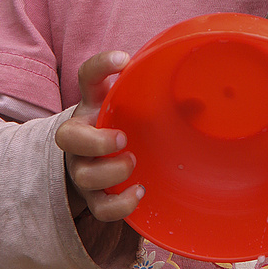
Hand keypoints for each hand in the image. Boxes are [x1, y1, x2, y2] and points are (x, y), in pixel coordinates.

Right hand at [55, 51, 144, 223]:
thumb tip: (200, 102)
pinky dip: (119, 204)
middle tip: (123, 138)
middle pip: (67, 137)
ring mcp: (83, 168)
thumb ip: (160, 102)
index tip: (124, 60)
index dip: (101, 66)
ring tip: (134, 163)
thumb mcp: (135, 107)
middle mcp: (81, 136)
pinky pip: (99, 208)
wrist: (97, 162)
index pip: (87, 78)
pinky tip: (139, 193)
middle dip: (95, 140)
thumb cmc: (122, 126)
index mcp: (93, 105)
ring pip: (84, 175)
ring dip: (110, 172)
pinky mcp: (93, 197)